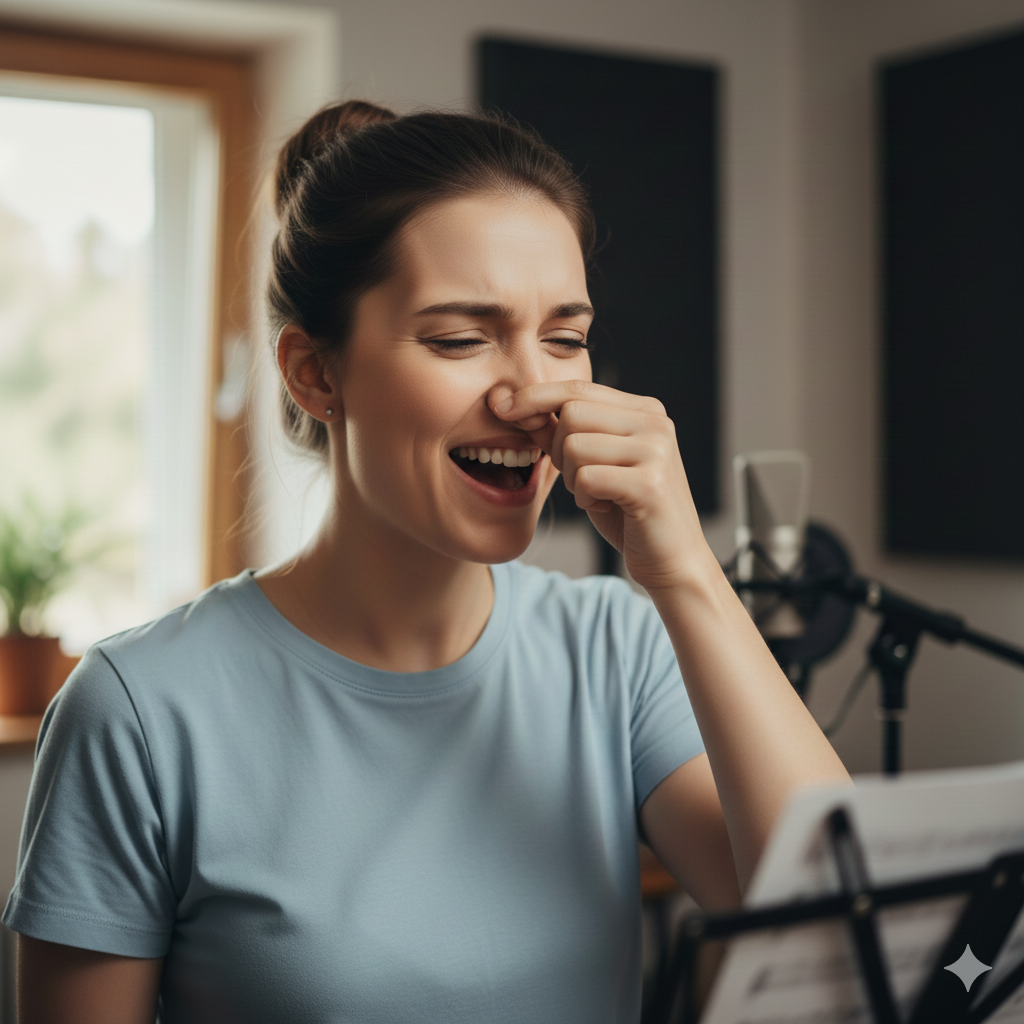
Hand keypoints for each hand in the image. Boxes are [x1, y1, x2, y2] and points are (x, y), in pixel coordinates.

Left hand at [491, 381, 711, 589]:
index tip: (501, 407)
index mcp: (645, 410)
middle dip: (559, 450)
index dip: (535, 396)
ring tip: (599, 495)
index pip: (577, 389)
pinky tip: (607, 507)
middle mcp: (655, 422)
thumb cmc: (628, 512)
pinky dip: (585, 499)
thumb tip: (516, 406)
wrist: (672, 560)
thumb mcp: (591, 465)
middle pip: (571, 414)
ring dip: (573, 478)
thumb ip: (560, 434)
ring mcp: (656, 451)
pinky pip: (586, 478)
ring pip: (574, 446)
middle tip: (582, 479)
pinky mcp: (649, 484)